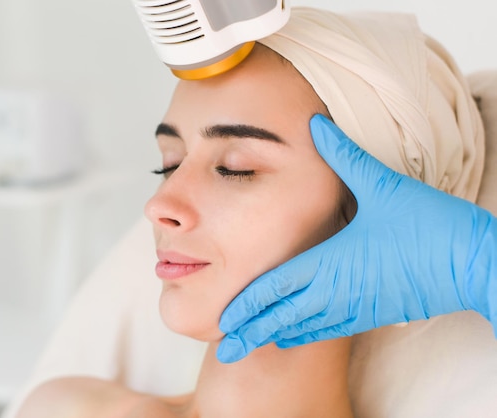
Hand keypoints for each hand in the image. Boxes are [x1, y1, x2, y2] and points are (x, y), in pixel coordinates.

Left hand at [217, 114, 495, 362]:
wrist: (477, 263)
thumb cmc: (431, 226)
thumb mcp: (383, 185)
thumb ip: (343, 155)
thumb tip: (315, 122)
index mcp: (330, 263)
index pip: (274, 287)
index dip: (245, 304)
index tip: (222, 318)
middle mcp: (336, 292)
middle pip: (281, 317)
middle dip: (249, 331)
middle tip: (224, 345)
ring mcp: (354, 308)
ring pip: (302, 328)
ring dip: (271, 336)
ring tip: (247, 345)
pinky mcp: (372, 314)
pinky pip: (328, 330)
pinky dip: (303, 335)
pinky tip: (291, 336)